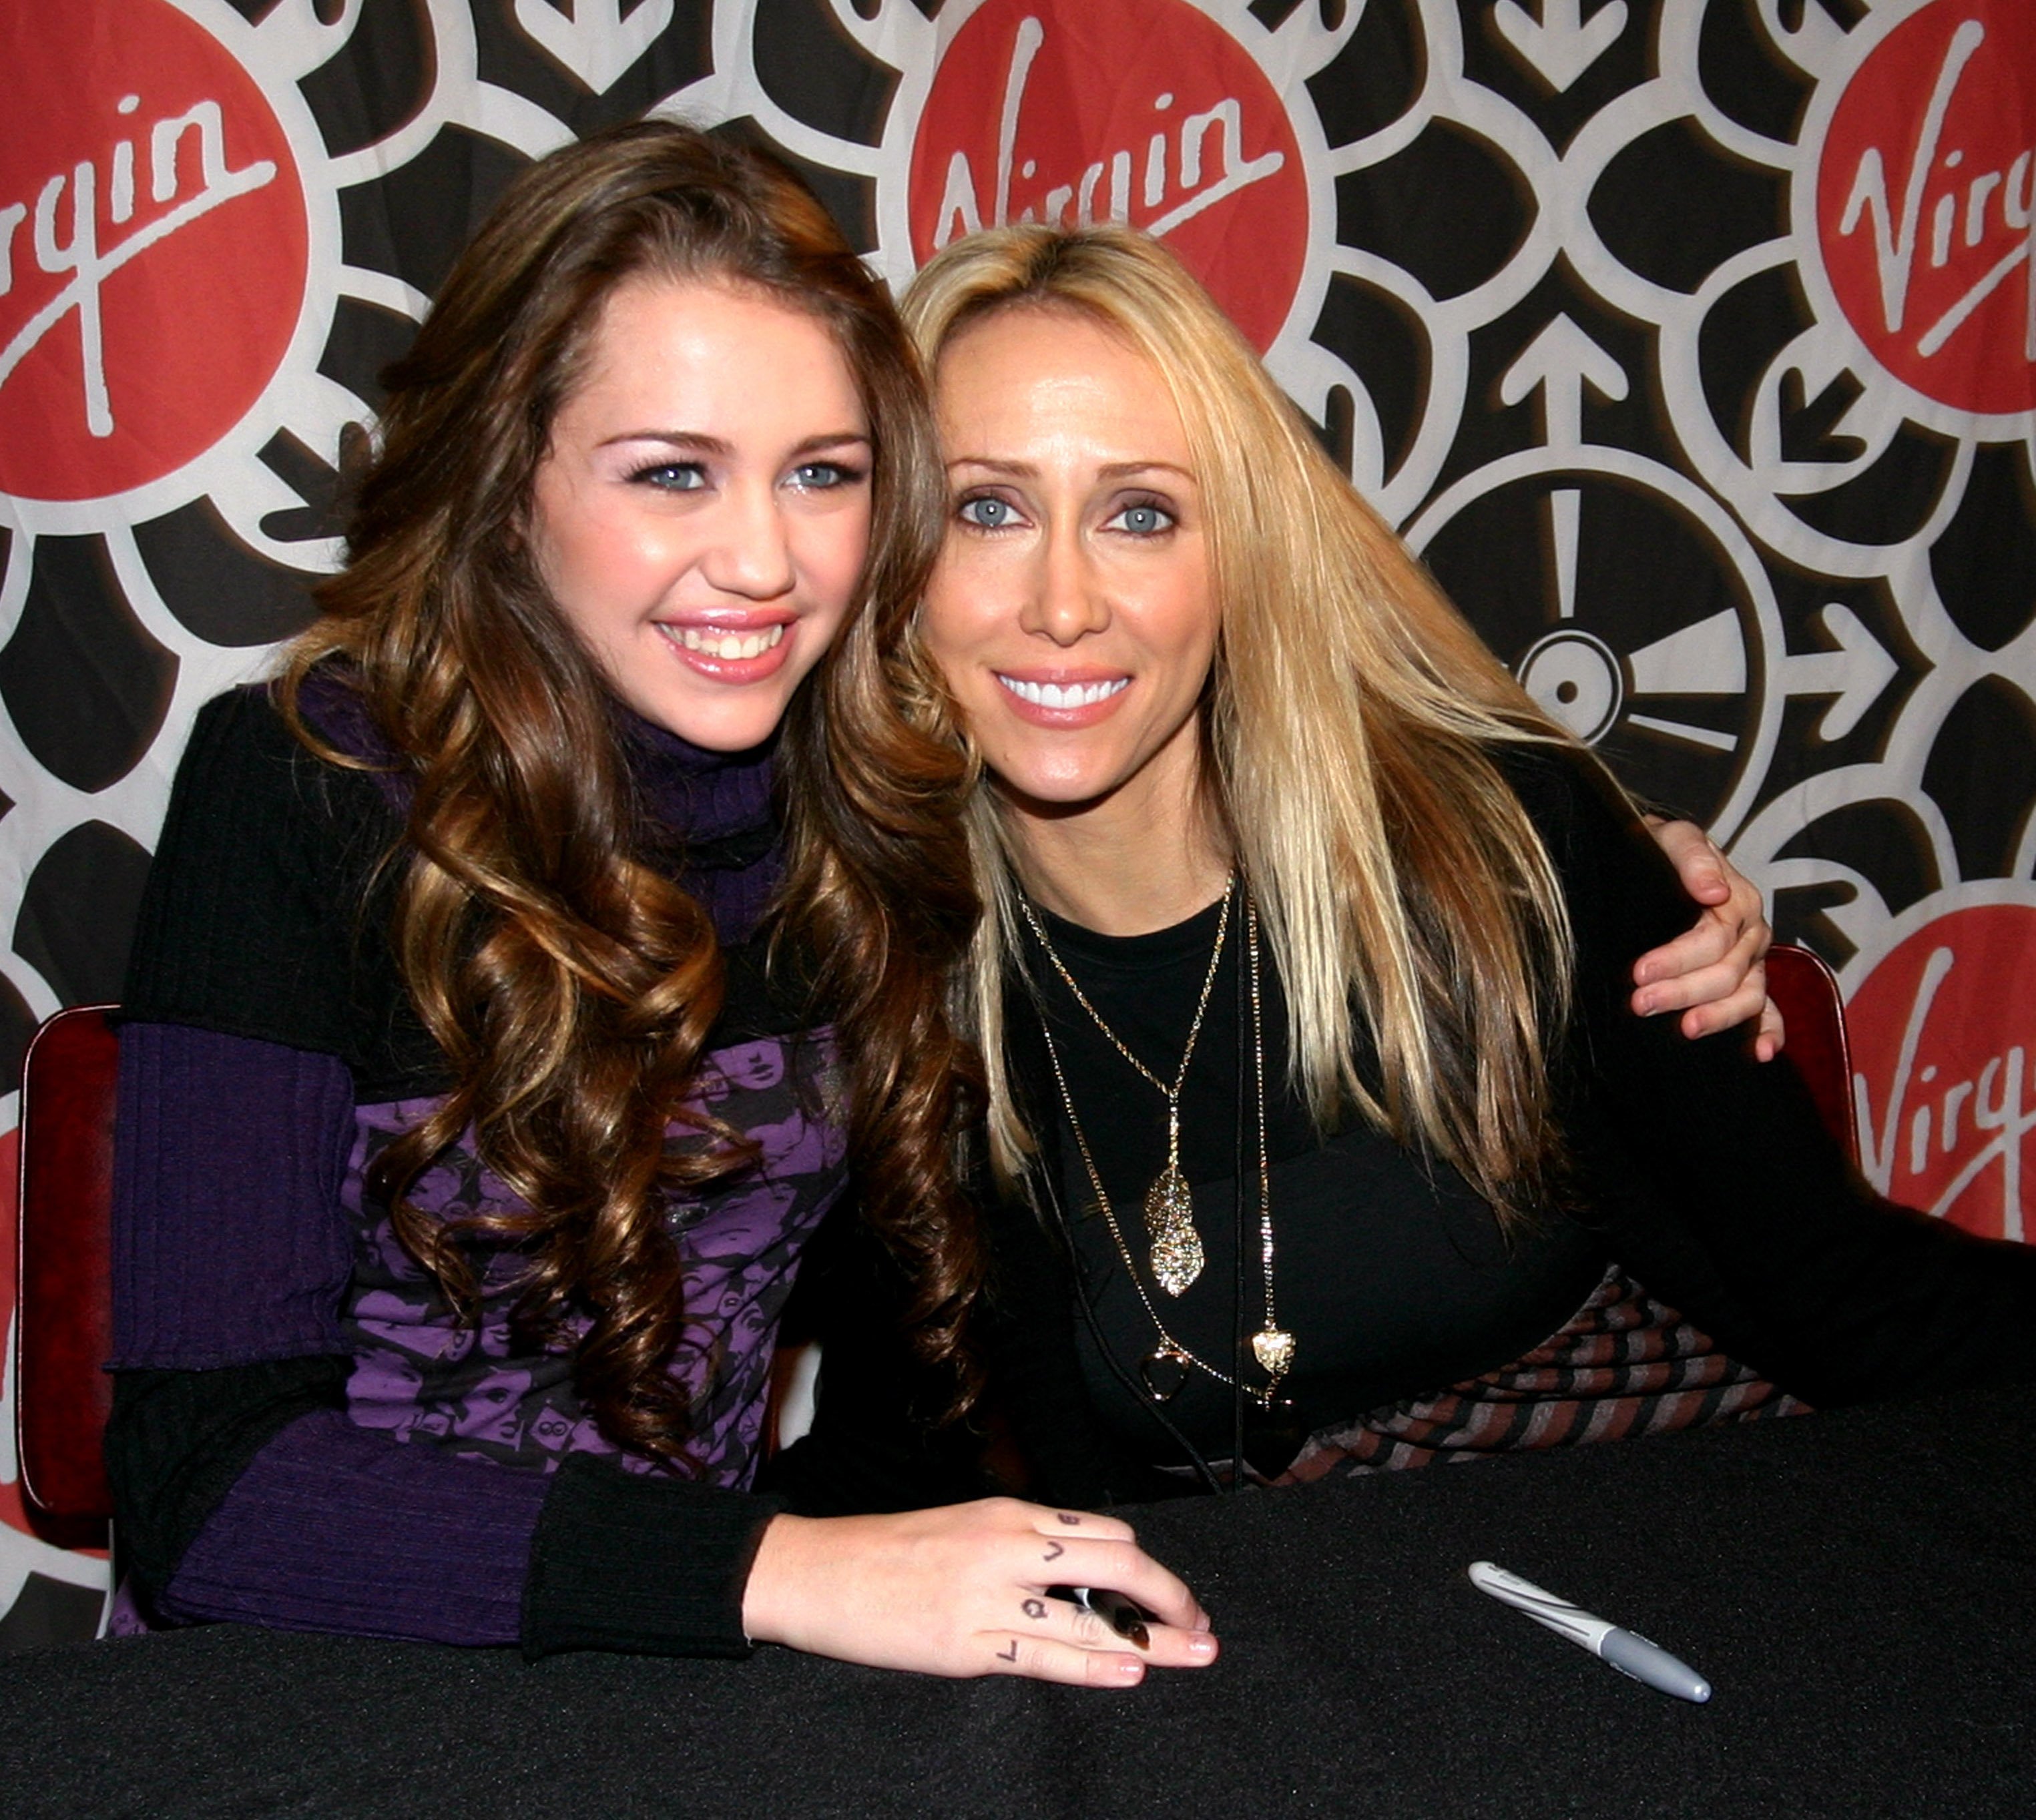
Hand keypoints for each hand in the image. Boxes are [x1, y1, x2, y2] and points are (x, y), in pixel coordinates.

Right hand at [742, 1497, 1217, 1685]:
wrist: (820, 1571)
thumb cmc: (890, 1551)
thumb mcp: (964, 1527)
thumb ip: (1019, 1542)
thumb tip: (1078, 1567)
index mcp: (1008, 1514)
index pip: (1104, 1533)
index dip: (1149, 1567)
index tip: (1171, 1595)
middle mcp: (1007, 1547)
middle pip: (1116, 1565)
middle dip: (1170, 1596)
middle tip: (1201, 1624)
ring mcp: (988, 1598)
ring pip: (1093, 1617)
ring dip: (1155, 1639)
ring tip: (1195, 1653)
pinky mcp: (966, 1645)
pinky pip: (1046, 1655)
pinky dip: (1096, 1666)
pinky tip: (1130, 1672)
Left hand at [1634, 816, 1784, 1059]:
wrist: (1657, 858)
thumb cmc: (1660, 849)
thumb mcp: (1672, 838)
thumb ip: (1692, 857)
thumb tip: (1714, 891)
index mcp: (1737, 900)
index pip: (1714, 938)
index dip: (1678, 958)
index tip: (1640, 972)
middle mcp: (1750, 933)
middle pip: (1727, 972)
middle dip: (1683, 991)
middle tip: (1641, 1003)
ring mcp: (1751, 960)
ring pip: (1747, 996)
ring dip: (1718, 1017)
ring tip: (1685, 1029)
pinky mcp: (1747, 980)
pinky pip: (1768, 1010)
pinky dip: (1769, 1031)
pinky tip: (1759, 1053)